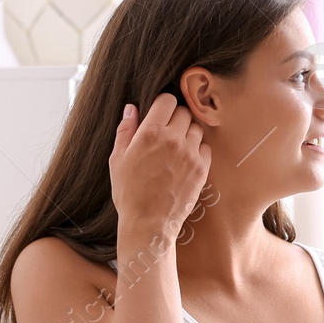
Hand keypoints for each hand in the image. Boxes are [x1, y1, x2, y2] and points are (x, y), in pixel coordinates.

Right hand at [109, 92, 210, 233]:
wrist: (148, 223)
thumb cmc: (129, 192)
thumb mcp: (118, 159)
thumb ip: (125, 130)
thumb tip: (131, 108)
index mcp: (150, 132)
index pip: (167, 100)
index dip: (162, 105)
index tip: (159, 115)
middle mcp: (173, 139)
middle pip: (184, 112)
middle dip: (175, 118)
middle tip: (167, 133)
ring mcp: (190, 154)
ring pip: (197, 129)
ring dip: (188, 134)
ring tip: (176, 148)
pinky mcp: (202, 169)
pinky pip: (205, 147)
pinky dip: (198, 150)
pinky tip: (185, 161)